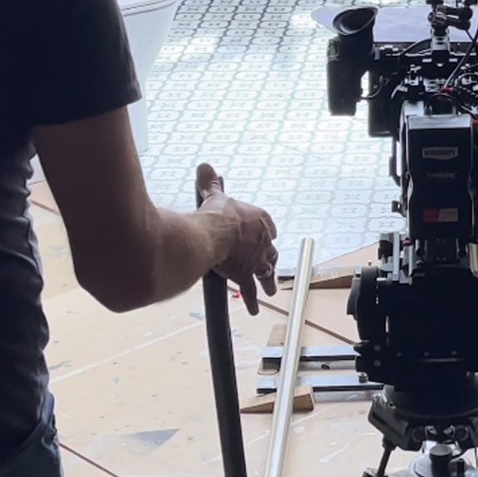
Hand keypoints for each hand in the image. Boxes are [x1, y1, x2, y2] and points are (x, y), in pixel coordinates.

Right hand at [196, 162, 277, 309]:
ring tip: (272, 291)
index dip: (265, 233)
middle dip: (269, 259)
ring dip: (269, 282)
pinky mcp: (245, 275)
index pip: (268, 228)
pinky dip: (253, 300)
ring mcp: (255, 260)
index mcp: (260, 221)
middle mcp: (263, 242)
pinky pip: (251, 290)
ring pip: (267, 272)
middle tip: (270, 266)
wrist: (214, 234)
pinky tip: (255, 310)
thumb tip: (205, 167)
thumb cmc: (216, 214)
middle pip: (270, 252)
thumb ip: (212, 183)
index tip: (263, 237)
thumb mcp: (215, 195)